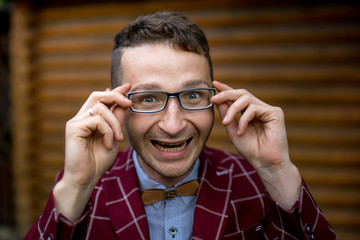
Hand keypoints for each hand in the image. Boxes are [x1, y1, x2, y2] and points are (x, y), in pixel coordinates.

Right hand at [63, 83, 131, 187]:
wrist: (86, 178)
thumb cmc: (98, 160)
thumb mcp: (114, 136)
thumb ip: (117, 119)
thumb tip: (124, 102)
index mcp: (89, 119)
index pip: (101, 98)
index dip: (115, 91)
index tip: (128, 86)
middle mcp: (81, 117)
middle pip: (97, 96)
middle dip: (116, 96)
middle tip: (129, 103)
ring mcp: (75, 122)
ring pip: (100, 108)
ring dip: (114, 123)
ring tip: (118, 139)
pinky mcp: (73, 128)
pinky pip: (97, 120)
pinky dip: (107, 131)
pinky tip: (108, 144)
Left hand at [211, 81, 300, 207]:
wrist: (265, 163)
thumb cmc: (251, 150)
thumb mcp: (233, 131)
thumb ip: (226, 115)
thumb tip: (217, 100)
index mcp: (250, 112)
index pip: (237, 97)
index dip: (226, 89)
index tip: (214, 84)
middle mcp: (260, 108)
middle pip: (241, 93)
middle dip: (225, 94)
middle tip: (213, 99)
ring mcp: (268, 110)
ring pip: (246, 98)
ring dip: (232, 110)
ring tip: (226, 123)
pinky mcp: (275, 113)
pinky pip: (254, 108)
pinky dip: (244, 119)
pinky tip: (242, 132)